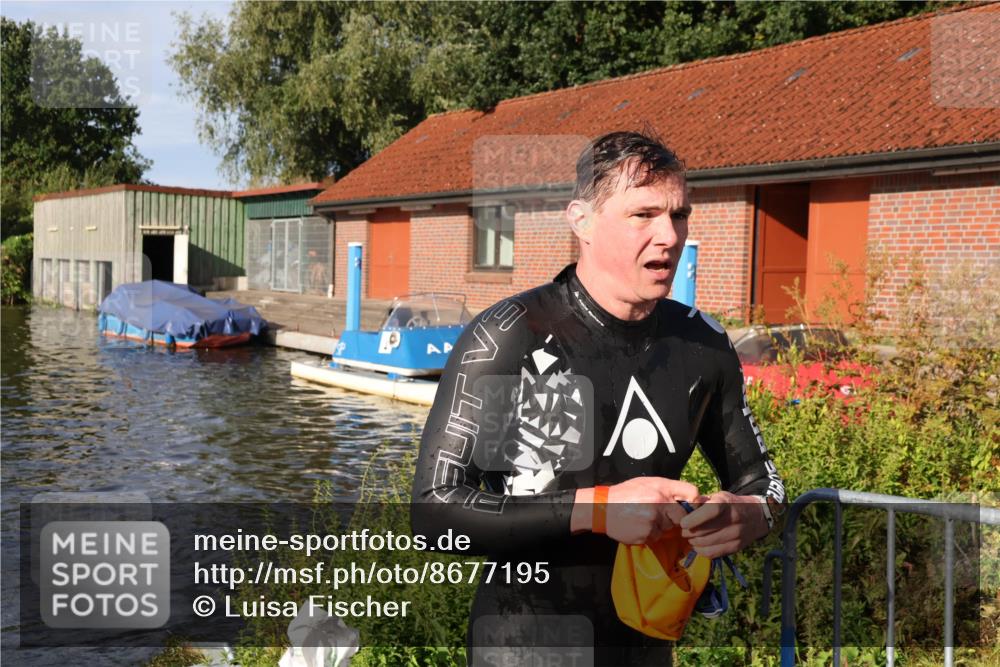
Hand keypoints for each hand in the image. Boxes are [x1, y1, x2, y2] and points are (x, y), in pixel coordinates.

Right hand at [571, 478, 698, 543]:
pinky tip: (637, 526)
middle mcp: (659, 502)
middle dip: (673, 518)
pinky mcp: (646, 534)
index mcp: (661, 487)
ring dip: (659, 526)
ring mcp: (653, 520)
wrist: (602, 508)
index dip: (694, 501)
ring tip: (642, 518)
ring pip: (667, 528)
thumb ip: (667, 489)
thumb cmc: (625, 494)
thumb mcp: (646, 483)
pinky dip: (649, 534)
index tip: (690, 507)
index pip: (691, 492)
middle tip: (657, 514)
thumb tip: (690, 497)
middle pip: (681, 516)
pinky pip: (655, 537)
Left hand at [679, 491, 768, 558]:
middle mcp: (733, 519)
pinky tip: (699, 546)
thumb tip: (684, 508)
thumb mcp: (718, 496)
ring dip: (694, 542)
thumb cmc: (731, 504)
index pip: (711, 511)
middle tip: (684, 531)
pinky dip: (701, 551)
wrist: (756, 516)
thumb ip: (701, 501)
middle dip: (689, 532)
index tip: (683, 523)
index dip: (694, 518)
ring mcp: (736, 535)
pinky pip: (713, 553)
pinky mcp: (736, 547)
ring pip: (707, 543)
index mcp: (727, 503)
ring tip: (691, 538)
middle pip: (705, 530)